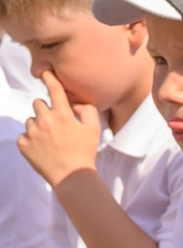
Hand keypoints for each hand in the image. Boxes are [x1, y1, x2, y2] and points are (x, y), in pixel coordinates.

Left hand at [18, 71, 103, 186]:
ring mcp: (32, 133)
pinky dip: (31, 139)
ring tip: (50, 140)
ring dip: (38, 125)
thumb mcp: (94, 129)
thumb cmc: (85, 152)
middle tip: (55, 123)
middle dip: (45, 109)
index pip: (54, 89)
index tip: (44, 72)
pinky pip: (24, 135)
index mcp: (62, 115)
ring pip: (30, 120)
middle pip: (38, 103)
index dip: (49, 78)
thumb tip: (73, 103)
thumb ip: (86, 110)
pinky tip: (43, 148)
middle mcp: (45, 121)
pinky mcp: (23, 144)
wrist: (71, 176)